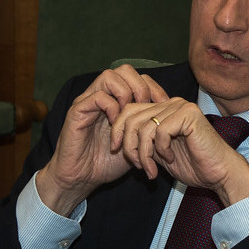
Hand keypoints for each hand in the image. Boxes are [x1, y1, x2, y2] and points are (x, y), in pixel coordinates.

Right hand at [34, 65, 169, 214]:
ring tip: (131, 114)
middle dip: (141, 87)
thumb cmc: (107, 162)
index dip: (154, 88)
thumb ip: (148, 128)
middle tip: (147, 108)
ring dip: (126, 94)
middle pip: (124, 70)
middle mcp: (101, 96)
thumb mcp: (135, 143)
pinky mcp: (77, 111)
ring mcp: (88, 101)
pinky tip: (116, 124)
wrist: (81, 178)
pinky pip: (97, 96)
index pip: (138, 77)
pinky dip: (111, 107)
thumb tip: (171, 117)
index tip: (163, 106)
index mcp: (116, 100)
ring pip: (109, 76)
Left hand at [112, 98, 248, 206]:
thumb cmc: (193, 165)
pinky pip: (160, 131)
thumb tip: (117, 137)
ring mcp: (180, 106)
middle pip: (131, 117)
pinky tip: (170, 158)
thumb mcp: (158, 152)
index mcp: (163, 109)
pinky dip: (161, 150)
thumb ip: (142, 141)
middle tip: (138, 165)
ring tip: (151, 169)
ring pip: (144, 127)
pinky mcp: (189, 115)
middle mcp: (171, 103)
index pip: (128, 110)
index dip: (117, 130)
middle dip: (129, 145)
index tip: (116, 150)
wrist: (219, 174)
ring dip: (144, 153)